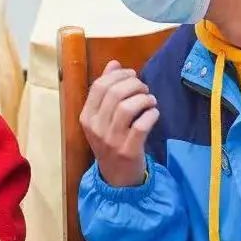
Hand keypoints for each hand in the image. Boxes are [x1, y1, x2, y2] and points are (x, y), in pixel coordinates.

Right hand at [79, 60, 158, 186]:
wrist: (117, 177)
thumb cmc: (111, 141)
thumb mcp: (102, 117)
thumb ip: (106, 90)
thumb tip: (113, 63)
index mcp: (87, 117)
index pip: (99, 86)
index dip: (118, 75)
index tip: (132, 75)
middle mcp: (96, 128)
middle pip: (114, 94)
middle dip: (134, 84)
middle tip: (144, 88)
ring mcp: (111, 140)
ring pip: (128, 107)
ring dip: (144, 98)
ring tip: (150, 101)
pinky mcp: (128, 151)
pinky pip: (141, 125)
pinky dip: (151, 115)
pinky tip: (154, 114)